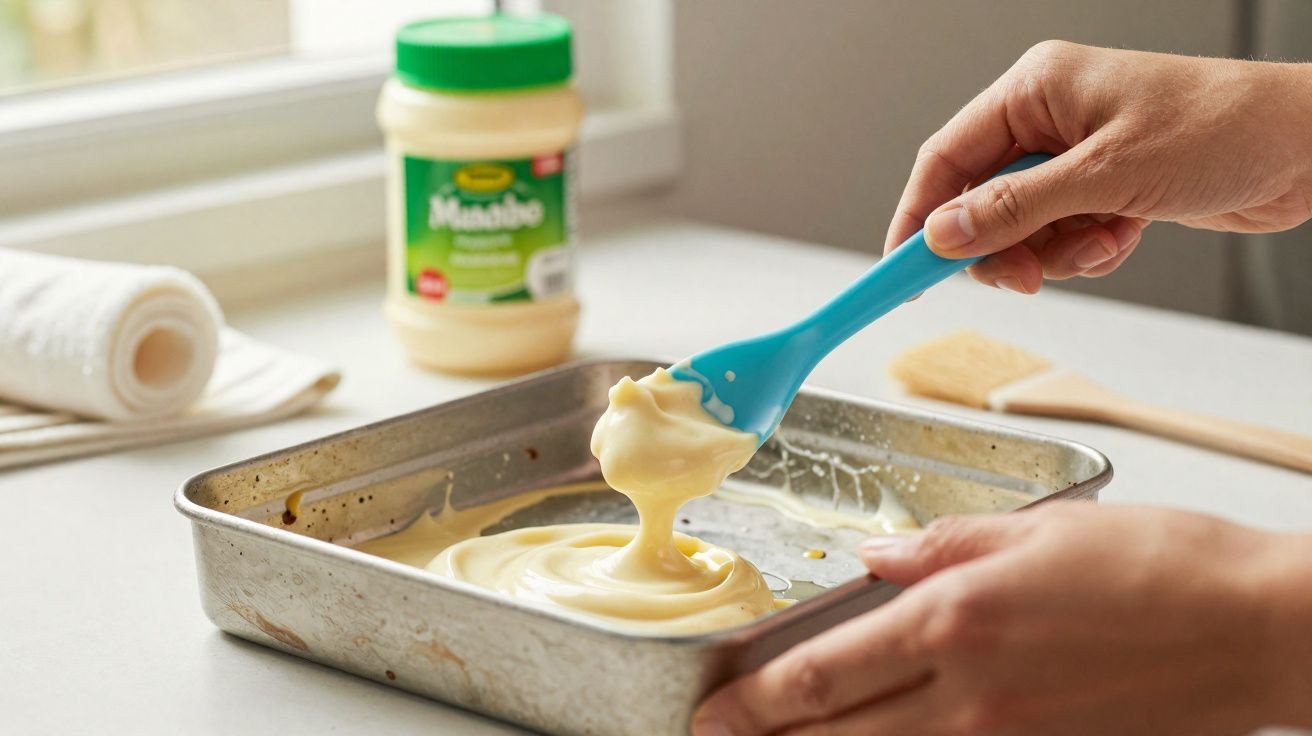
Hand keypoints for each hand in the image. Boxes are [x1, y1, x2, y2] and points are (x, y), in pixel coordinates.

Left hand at [693, 502, 1311, 734]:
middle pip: (835, 730)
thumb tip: (874, 556)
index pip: (821, 671)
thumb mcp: (1037, 528)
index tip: (711, 708)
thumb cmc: (1158, 565)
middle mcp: (966, 692)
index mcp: (954, 619)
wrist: (1255, 629)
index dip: (754, 697)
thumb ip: (941, 543)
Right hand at [884, 42, 1311, 293]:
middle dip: (1002, 248)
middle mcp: (1047, 121)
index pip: (945, 159)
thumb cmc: (1222, 128)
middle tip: (1026, 278)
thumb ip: (1014, 209)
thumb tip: (944, 236)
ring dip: (1056, 254)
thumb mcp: (1106, 175)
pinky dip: (1087, 252)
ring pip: (1022, 229)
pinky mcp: (1103, 188)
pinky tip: (1125, 237)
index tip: (902, 269)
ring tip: (1103, 243)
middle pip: (979, 202)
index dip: (919, 217)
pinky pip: (1062, 237)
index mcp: (1034, 91)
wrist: (1307, 147)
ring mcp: (1075, 156)